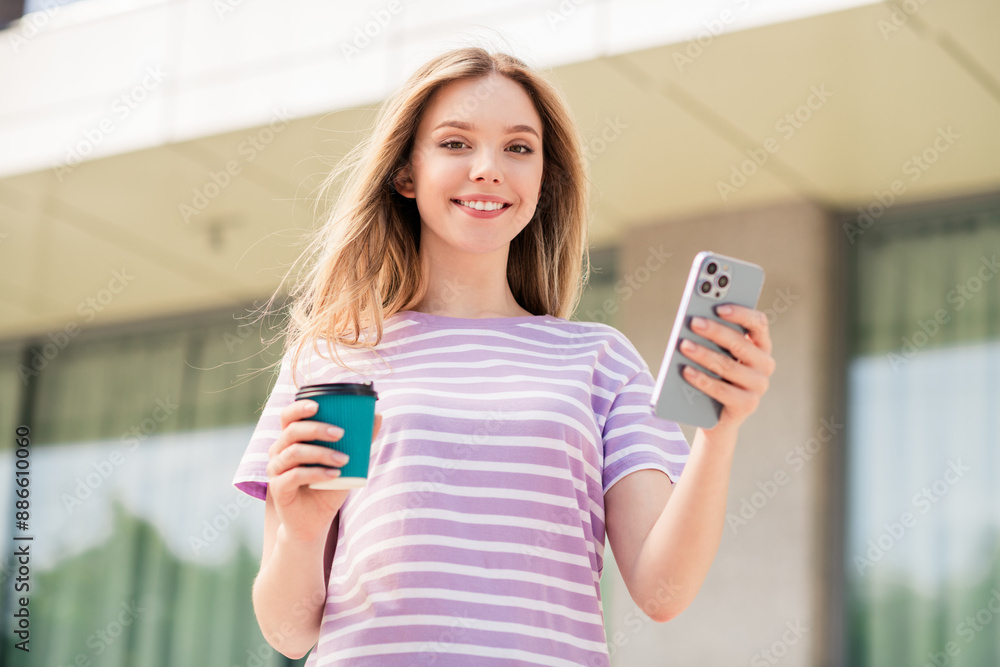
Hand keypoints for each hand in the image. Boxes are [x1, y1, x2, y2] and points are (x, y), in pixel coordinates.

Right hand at [265, 399, 382, 543]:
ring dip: (321, 453)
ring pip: (294, 452)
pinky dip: (316, 473)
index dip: (299, 407)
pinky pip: (294, 475)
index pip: (288, 416)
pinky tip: (334, 475)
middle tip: (341, 433)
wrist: (313, 521)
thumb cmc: (328, 486)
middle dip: (317, 429)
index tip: (319, 405)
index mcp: (291, 439)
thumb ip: (359, 440)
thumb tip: (377, 416)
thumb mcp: (346, 462)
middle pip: (292, 431)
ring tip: (344, 459)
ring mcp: (276, 470)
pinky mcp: (278, 489)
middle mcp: (279, 451)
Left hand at [678, 304, 774, 437]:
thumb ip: (713, 336)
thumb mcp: (717, 353)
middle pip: (741, 344)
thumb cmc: (715, 374)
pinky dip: (702, 379)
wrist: (716, 415)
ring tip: (684, 345)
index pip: (758, 323)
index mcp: (761, 345)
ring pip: (729, 366)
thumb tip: (696, 320)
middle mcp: (765, 364)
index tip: (718, 307)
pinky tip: (686, 371)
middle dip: (715, 331)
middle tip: (693, 322)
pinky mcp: (747, 405)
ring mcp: (758, 386)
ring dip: (704, 354)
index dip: (740, 313)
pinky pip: (722, 391)